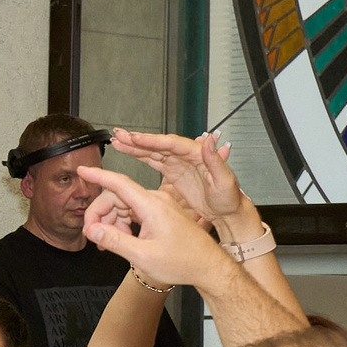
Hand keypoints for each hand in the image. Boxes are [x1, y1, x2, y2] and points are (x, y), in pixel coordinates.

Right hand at [78, 166, 228, 290]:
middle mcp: (156, 200)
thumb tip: (92, 231)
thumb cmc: (183, 262)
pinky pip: (135, 211)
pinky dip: (124, 223)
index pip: (119, 184)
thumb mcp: (143, 256)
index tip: (82, 169)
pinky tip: (122, 238)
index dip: (98, 176)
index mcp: (152, 205)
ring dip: (112, 222)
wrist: (207, 266)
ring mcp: (159, 205)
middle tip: (92, 235)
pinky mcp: (161, 213)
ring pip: (125, 205)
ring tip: (109, 243)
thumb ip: (115, 241)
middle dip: (101, 214)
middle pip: (118, 196)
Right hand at [114, 129, 250, 236]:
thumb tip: (209, 141)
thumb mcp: (225, 181)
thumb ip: (216, 161)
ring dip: (135, 146)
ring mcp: (179, 164)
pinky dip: (140, 156)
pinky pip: (154, 161)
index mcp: (197, 155)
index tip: (135, 138)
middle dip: (138, 139)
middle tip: (119, 135)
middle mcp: (186, 156)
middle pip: (158, 144)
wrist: (227, 212)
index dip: (152, 141)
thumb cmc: (229, 199)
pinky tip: (128, 152)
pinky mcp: (174, 173)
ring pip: (153, 151)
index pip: (171, 144)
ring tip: (118, 140)